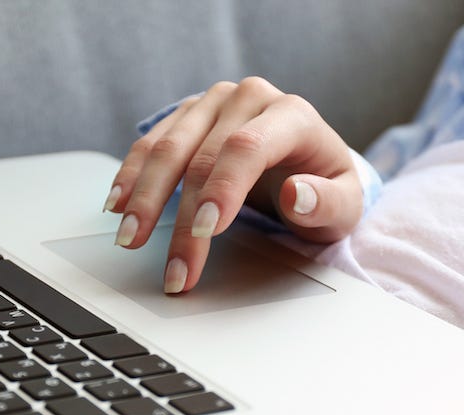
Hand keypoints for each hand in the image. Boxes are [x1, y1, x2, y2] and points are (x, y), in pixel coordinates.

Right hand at [105, 77, 363, 293]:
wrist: (309, 160)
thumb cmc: (324, 186)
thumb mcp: (344, 205)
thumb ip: (328, 203)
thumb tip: (298, 195)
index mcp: (292, 114)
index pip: (247, 148)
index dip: (223, 189)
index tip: (206, 230)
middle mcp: (247, 99)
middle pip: (200, 155)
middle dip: (180, 218)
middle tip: (173, 266)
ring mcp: (213, 104)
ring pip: (167, 148)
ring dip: (143, 198)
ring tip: (130, 239)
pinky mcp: (187, 116)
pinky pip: (150, 144)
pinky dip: (132, 177)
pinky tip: (118, 206)